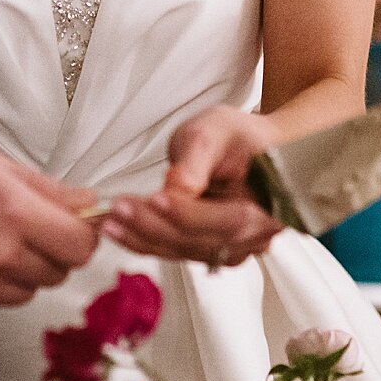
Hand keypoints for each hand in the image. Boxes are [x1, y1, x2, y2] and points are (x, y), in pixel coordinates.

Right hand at [0, 145, 101, 321]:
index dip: (84, 232)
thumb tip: (86, 203)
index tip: (77, 222)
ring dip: (23, 269)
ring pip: (31, 289)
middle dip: (54, 249)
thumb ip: (42, 186)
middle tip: (29, 226)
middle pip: (62, 270)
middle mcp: (1, 255)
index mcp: (12, 211)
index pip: (82, 242)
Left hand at [107, 107, 282, 268]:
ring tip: (110, 220)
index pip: (228, 219)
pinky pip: (177, 250)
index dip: (189, 214)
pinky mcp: (211, 249)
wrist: (249, 148)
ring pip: (184, 250)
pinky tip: (121, 228)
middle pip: (202, 240)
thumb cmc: (240, 137)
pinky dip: (146, 240)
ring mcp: (234, 247)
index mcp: (271, 204)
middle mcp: (256, 234)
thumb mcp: (216, 131)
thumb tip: (176, 188)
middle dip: (155, 227)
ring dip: (143, 237)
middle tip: (119, 209)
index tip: (156, 199)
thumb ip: (196, 159)